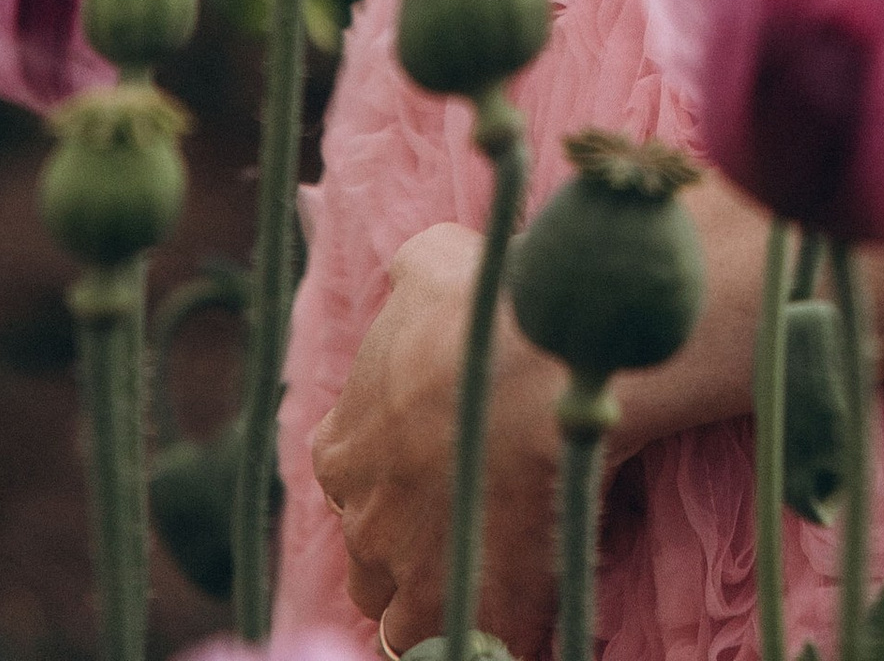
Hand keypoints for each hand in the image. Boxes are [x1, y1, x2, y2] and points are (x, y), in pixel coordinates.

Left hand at [309, 222, 564, 658]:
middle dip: (407, 539)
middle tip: (467, 513)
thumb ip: (412, 280)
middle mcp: (359, 520)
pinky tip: (510, 611)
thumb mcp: (433, 263)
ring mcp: (403, 577)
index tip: (430, 452)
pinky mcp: (453, 618)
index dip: (387, 465)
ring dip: (434, 595)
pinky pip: (450, 648)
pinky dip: (476, 635)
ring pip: (401, 613)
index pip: (346, 470)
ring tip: (488, 571)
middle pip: (372, 549)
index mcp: (342, 447)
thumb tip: (415, 273)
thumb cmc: (484, 308)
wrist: (541, 371)